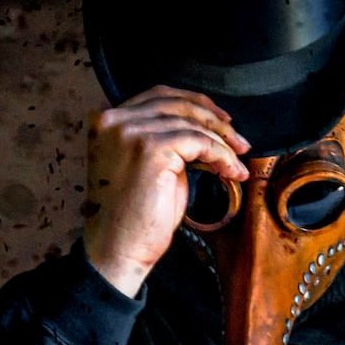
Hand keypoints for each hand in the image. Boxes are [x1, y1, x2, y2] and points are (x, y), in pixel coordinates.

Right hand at [82, 85, 251, 297]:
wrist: (117, 248)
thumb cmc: (130, 215)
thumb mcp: (144, 164)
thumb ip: (161, 138)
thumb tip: (204, 128)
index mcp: (107, 120)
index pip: (158, 95)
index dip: (195, 104)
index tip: (221, 119)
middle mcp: (114, 120)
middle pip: (176, 103)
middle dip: (214, 119)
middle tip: (238, 140)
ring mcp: (131, 132)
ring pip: (191, 123)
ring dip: (222, 142)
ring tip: (236, 162)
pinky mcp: (151, 149)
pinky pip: (200, 142)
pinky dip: (220, 155)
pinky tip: (229, 171)